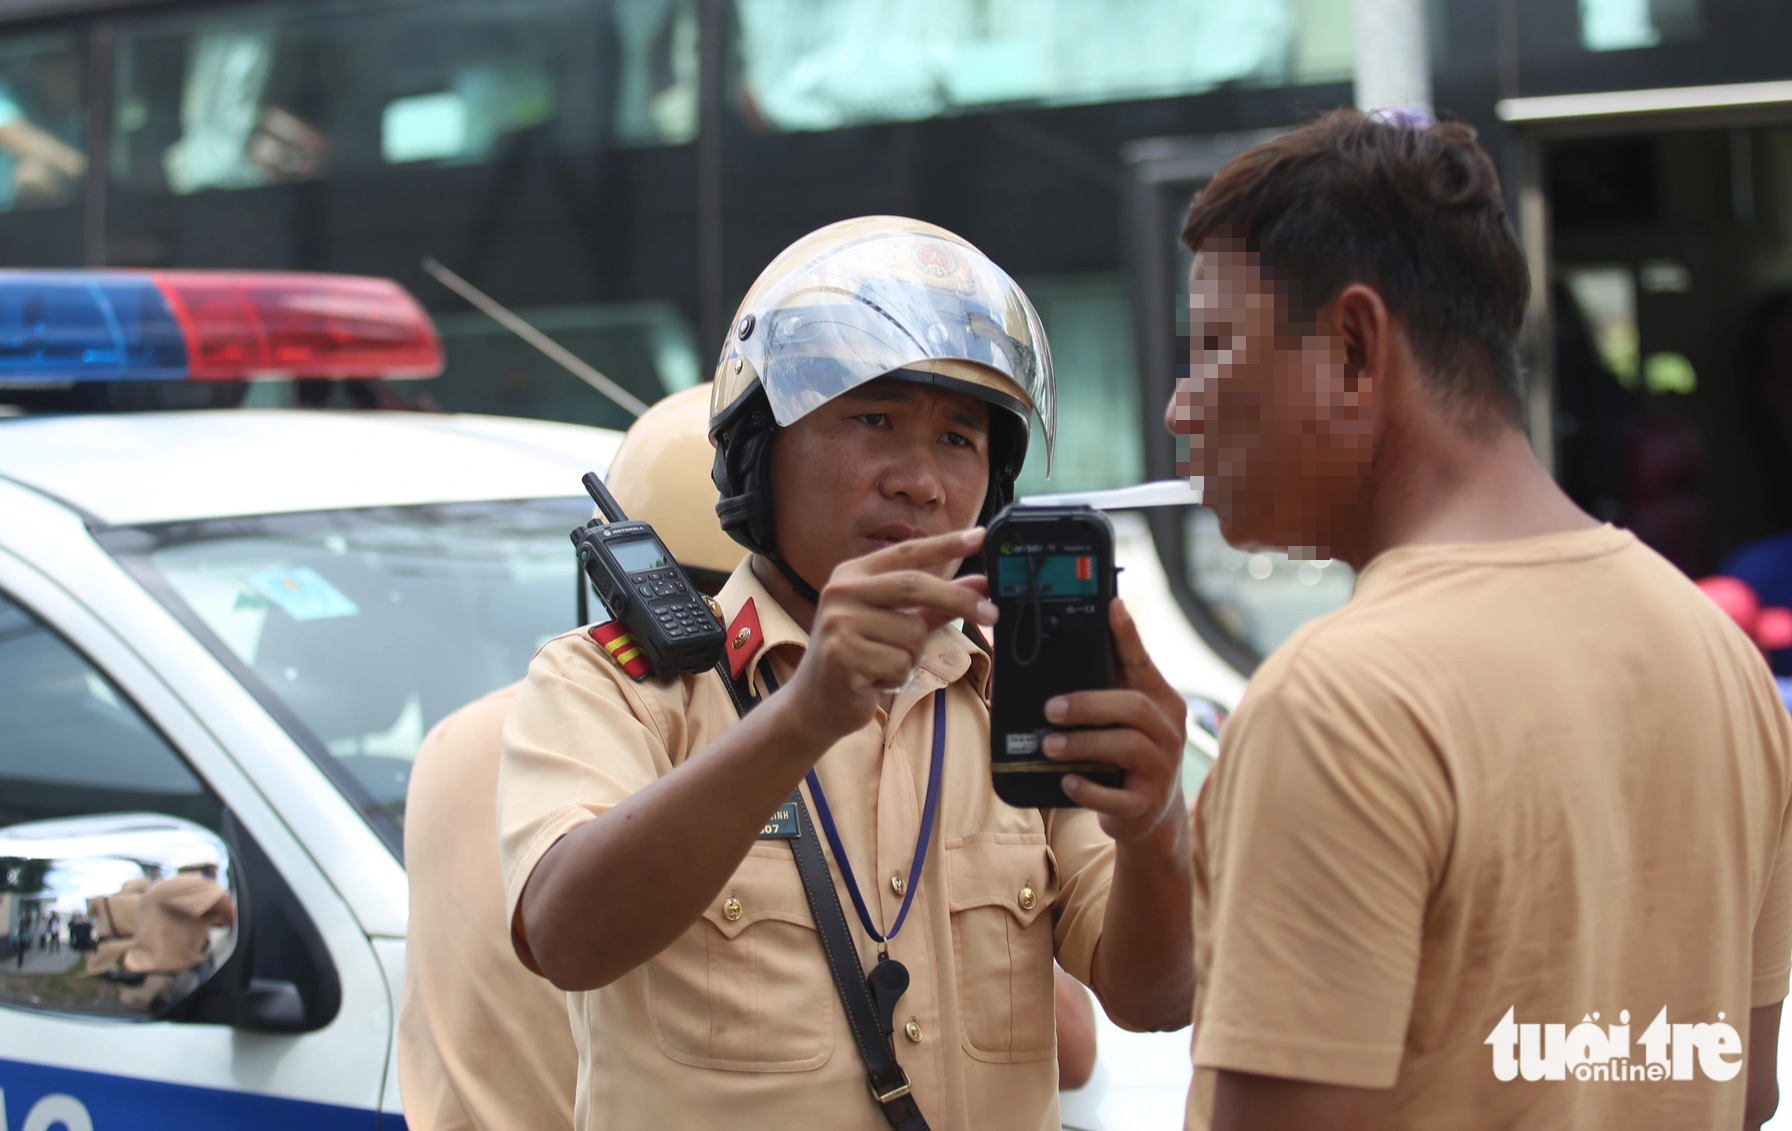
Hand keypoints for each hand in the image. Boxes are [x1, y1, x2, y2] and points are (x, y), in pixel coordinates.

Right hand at [786, 528, 996, 742]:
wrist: (815, 702)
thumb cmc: (860, 659)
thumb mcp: (898, 625)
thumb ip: (937, 604)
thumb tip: (981, 584)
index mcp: (855, 574)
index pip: (908, 552)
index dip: (946, 544)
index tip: (981, 536)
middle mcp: (842, 590)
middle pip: (914, 585)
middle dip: (958, 600)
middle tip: (993, 614)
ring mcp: (838, 620)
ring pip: (912, 634)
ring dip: (911, 658)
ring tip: (884, 664)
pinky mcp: (841, 653)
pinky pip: (899, 664)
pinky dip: (896, 678)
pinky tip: (872, 680)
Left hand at [1041, 598, 1187, 852]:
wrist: (1149, 816)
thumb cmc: (1124, 755)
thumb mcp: (1122, 719)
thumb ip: (1102, 688)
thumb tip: (1052, 656)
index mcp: (1160, 701)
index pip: (1143, 662)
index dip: (1128, 635)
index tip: (1111, 607)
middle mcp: (1168, 730)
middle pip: (1133, 707)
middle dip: (1088, 705)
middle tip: (1050, 709)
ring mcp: (1161, 768)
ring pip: (1127, 746)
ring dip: (1083, 744)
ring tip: (1049, 746)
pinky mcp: (1146, 803)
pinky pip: (1119, 796)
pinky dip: (1090, 788)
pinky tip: (1067, 781)